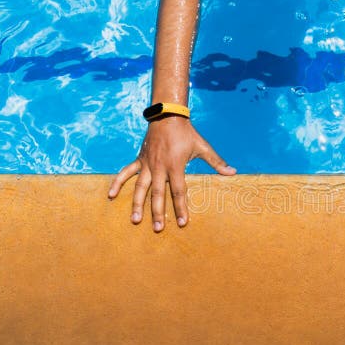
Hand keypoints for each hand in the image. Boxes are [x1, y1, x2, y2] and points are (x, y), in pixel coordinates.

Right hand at [107, 116, 235, 231]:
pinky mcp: (139, 159)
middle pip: (157, 194)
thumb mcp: (203, 147)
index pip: (178, 191)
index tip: (182, 223)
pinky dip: (118, 183)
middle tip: (158, 229)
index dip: (180, 208)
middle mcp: (159, 167)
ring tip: (135, 220)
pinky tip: (111, 195)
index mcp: (175, 166)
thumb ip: (216, 162)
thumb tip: (232, 172)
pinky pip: (126, 172)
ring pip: (140, 187)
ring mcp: (147, 164)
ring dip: (137, 204)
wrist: (167, 116)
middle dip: (158, 212)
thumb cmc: (186, 133)